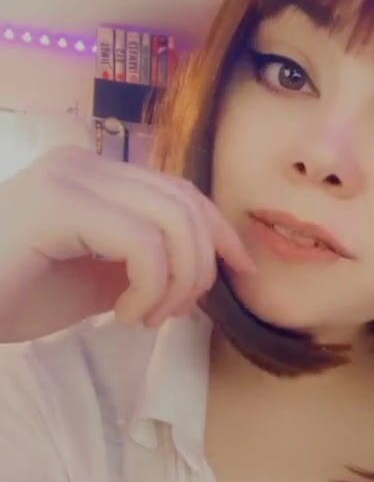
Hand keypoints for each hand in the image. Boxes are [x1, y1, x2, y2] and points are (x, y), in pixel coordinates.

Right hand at [0, 143, 255, 337]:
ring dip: (178, 281)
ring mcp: (70, 178)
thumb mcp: (96, 280)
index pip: (181, 191)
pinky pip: (143, 243)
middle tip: (175, 314)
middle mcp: (84, 165)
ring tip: (145, 316)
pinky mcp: (59, 203)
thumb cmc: (11, 295)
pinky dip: (152, 286)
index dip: (220, 232)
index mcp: (95, 177)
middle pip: (186, 203)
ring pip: (173, 221)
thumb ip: (144, 264)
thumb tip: (201, 275)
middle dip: (203, 266)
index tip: (242, 274)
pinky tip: (124, 314)